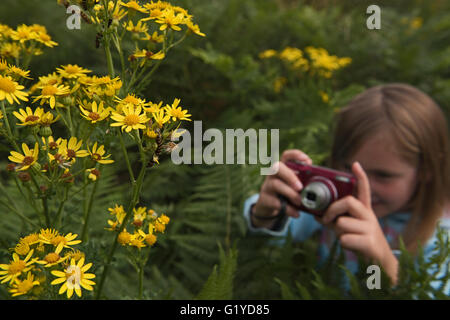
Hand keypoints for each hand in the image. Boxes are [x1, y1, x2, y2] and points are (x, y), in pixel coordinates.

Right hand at [251, 149, 311, 228]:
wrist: (269, 208)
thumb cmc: (287, 193)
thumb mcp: (294, 186)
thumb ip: (304, 183)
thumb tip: (321, 184)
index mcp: (283, 168)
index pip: (286, 155)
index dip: (296, 155)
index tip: (308, 162)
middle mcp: (273, 174)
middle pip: (277, 167)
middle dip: (290, 176)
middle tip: (300, 187)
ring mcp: (267, 186)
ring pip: (275, 184)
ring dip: (290, 193)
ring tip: (299, 201)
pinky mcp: (265, 199)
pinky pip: (276, 202)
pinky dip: (288, 209)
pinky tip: (296, 213)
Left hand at [315, 161, 397, 283]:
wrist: (380, 263)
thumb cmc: (360, 242)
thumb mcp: (349, 228)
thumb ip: (336, 220)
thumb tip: (316, 215)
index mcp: (365, 210)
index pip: (364, 189)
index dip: (360, 176)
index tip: (355, 164)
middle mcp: (369, 216)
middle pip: (347, 202)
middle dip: (332, 209)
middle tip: (326, 219)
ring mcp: (371, 228)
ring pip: (342, 223)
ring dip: (338, 232)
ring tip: (346, 237)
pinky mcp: (370, 242)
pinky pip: (345, 238)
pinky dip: (343, 243)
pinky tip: (353, 246)